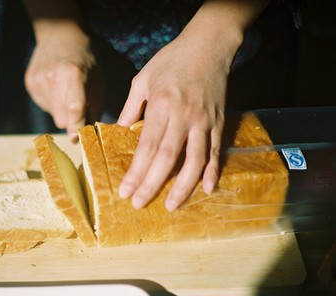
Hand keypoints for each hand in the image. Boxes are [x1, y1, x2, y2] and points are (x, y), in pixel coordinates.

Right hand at [24, 22, 101, 141]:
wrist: (59, 36)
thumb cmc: (85, 60)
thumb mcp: (98, 80)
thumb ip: (94, 108)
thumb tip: (90, 135)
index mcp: (74, 73)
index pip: (74, 106)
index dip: (75, 125)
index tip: (76, 138)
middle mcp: (53, 77)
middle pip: (61, 118)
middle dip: (71, 119)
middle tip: (78, 107)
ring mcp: (38, 80)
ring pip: (52, 114)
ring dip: (61, 110)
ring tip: (65, 90)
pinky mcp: (29, 83)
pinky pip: (43, 106)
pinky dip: (52, 102)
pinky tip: (55, 87)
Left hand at [117, 30, 228, 210]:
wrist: (208, 45)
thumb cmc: (171, 60)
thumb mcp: (142, 79)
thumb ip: (131, 107)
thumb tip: (120, 130)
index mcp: (160, 105)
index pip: (147, 146)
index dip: (136, 172)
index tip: (125, 191)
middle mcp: (183, 116)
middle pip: (167, 158)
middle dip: (152, 184)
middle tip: (139, 205)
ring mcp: (204, 120)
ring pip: (195, 159)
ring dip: (183, 186)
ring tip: (171, 205)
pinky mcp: (219, 122)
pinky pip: (216, 151)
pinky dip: (212, 171)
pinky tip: (206, 189)